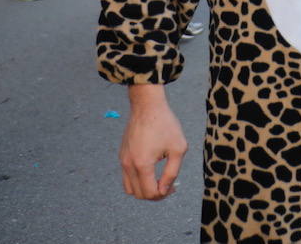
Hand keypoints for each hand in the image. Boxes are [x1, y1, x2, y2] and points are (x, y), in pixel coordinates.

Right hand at [119, 86, 186, 200]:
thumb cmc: (166, 124)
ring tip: (158, 180)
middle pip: (139, 194)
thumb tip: (164, 190)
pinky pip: (126, 176)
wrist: (147, 106)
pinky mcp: (122, 155)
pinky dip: (137, 180)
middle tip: (168, 185)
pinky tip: (150, 170)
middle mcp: (129, 164)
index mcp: (142, 164)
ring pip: (129, 188)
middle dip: (154, 194)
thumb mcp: (178, 148)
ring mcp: (123, 160)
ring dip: (143, 189)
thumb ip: (172, 173)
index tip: (174, 187)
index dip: (163, 195)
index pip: (150, 193)